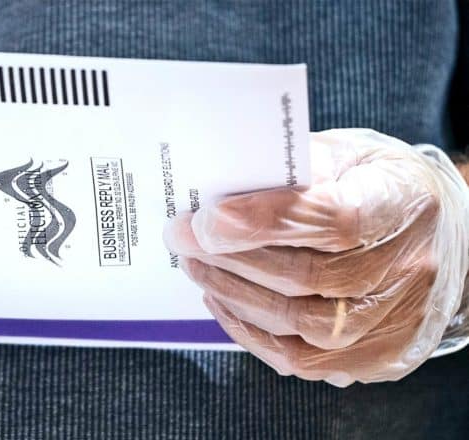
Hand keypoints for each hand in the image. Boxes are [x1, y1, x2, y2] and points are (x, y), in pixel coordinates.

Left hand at [164, 129, 468, 385]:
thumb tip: (221, 193)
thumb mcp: (346, 156)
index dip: (263, 221)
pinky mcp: (376, 357)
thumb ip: (293, 170)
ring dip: (235, 295)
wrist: (440, 237)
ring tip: (197, 267)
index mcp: (402, 203)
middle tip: (183, 239)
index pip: (333, 219)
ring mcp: (395, 321)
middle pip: (308, 277)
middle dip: (231, 258)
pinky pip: (300, 360)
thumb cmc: (379, 188)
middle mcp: (408, 270)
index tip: (206, 218)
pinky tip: (223, 301)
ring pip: (300, 324)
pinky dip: (251, 332)